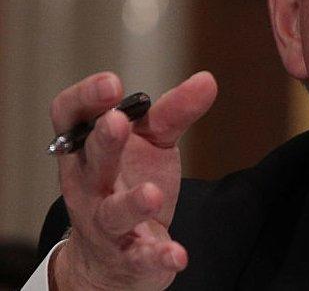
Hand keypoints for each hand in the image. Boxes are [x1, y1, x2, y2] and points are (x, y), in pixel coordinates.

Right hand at [49, 71, 216, 289]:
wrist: (115, 256)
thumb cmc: (129, 180)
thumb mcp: (152, 143)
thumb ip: (173, 112)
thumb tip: (207, 80)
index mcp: (87, 148)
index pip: (71, 117)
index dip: (85, 99)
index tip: (112, 84)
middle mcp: (87, 184)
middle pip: (91, 160)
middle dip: (103, 141)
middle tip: (116, 121)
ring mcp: (103, 223)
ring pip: (111, 213)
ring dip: (131, 203)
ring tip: (152, 194)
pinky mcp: (126, 257)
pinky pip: (139, 257)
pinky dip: (156, 255)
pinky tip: (177, 254)